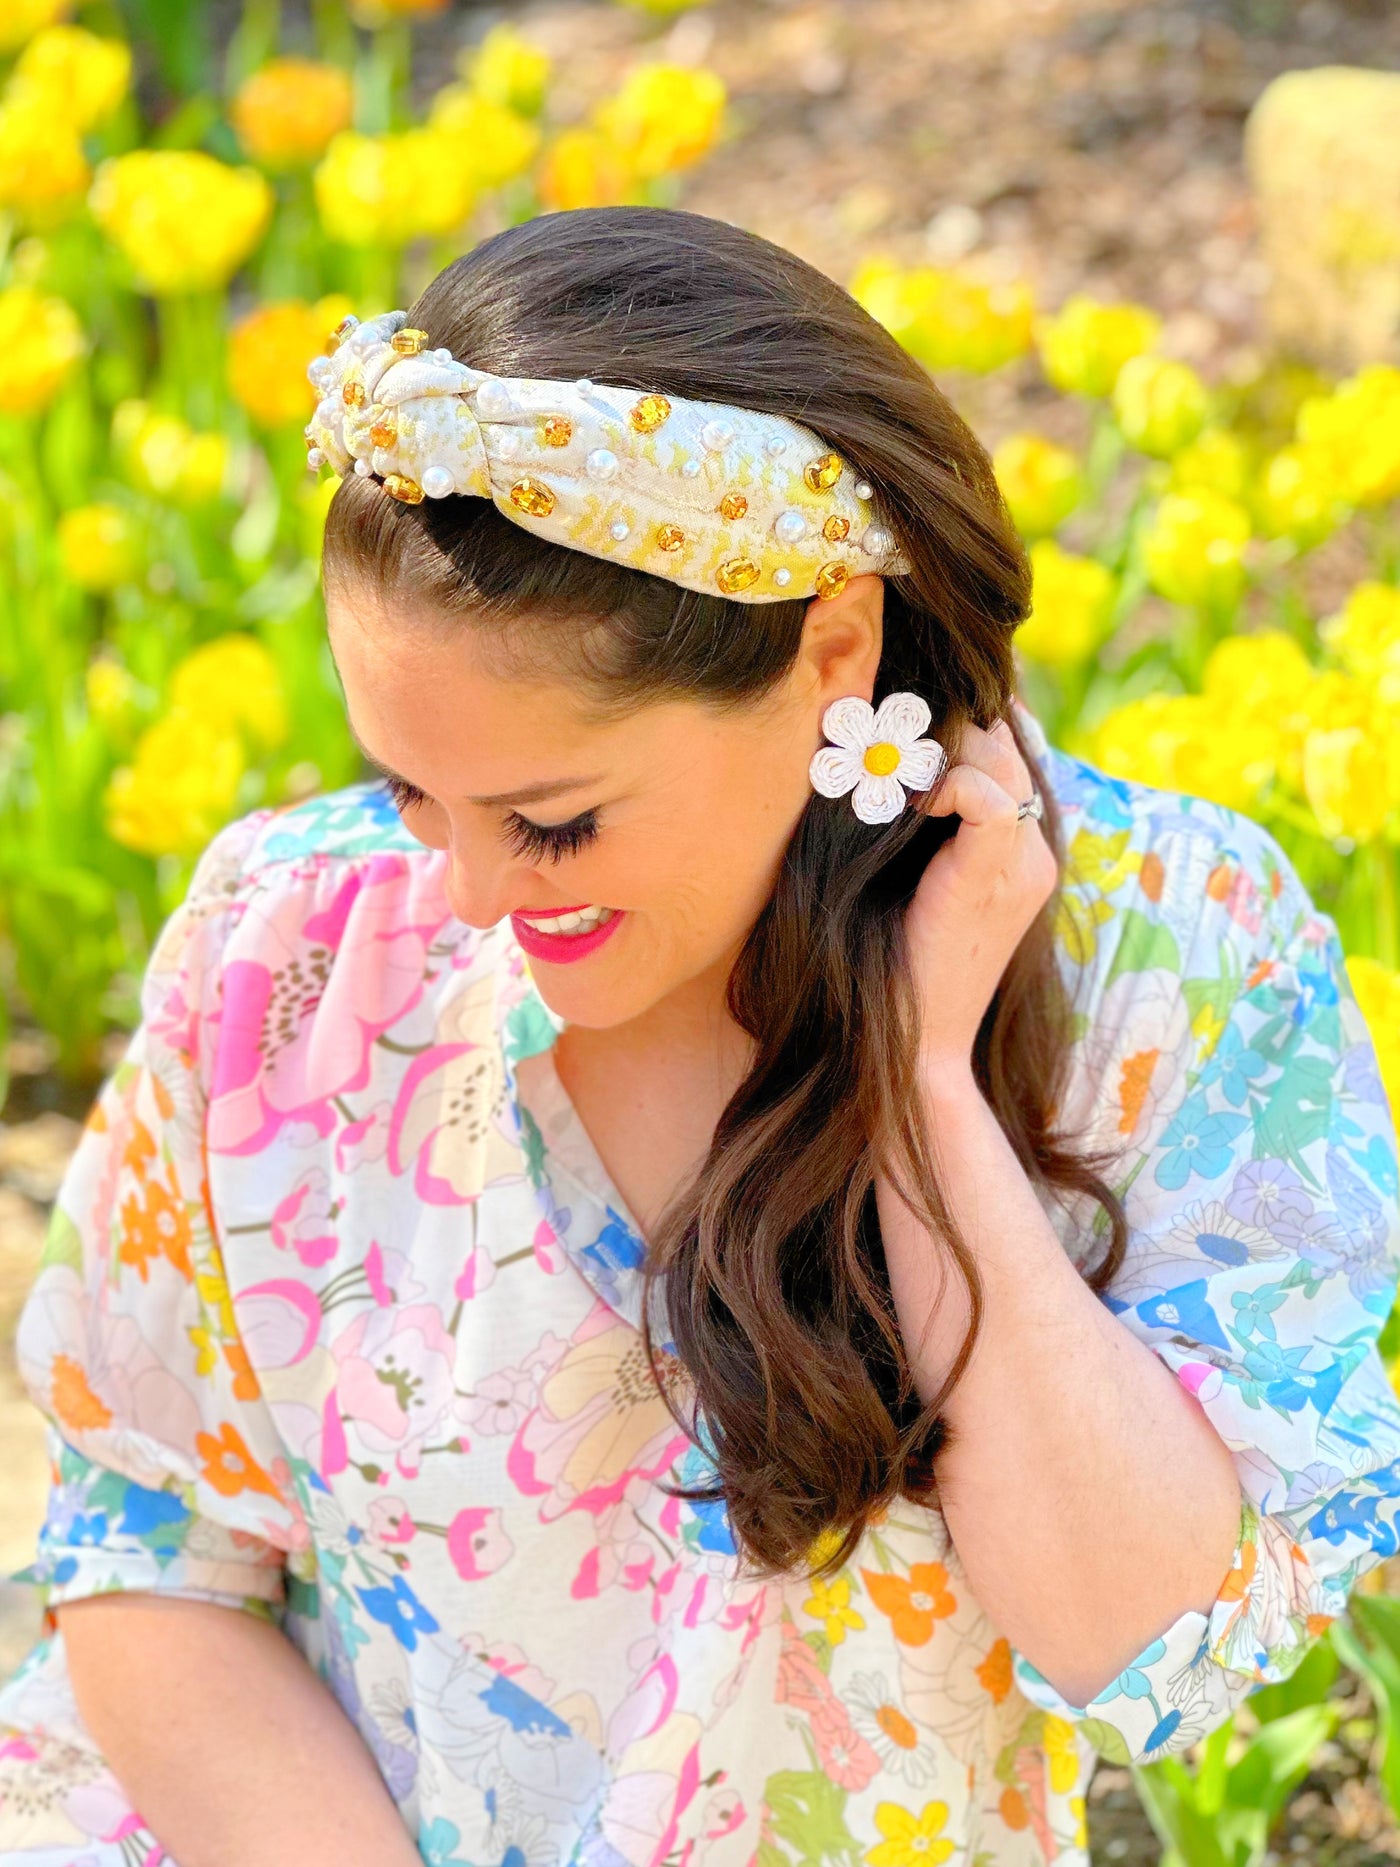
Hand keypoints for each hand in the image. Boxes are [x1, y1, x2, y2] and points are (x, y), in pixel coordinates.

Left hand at [904, 716, 1058, 1074]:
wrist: (911, 1046)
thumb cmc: (892, 969)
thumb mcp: (900, 879)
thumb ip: (905, 820)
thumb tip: (867, 754)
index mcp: (1014, 850)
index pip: (999, 748)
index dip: (947, 725)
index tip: (882, 728)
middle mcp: (1032, 851)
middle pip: (998, 740)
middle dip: (935, 725)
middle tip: (869, 731)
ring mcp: (1025, 863)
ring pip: (995, 755)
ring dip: (930, 749)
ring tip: (875, 763)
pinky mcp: (1000, 876)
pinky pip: (984, 795)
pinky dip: (936, 785)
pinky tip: (895, 805)